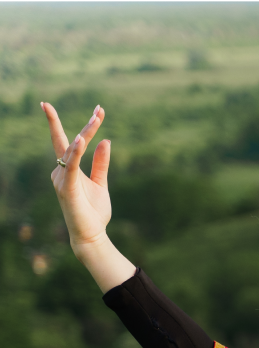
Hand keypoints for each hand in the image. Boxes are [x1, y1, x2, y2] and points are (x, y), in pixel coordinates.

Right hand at [43, 102, 111, 250]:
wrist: (91, 235)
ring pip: (71, 150)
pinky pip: (70, 166)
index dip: (85, 126)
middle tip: (99, 109)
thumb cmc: (93, 211)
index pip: (70, 141)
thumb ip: (101, 163)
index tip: (99, 110)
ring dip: (84, 134)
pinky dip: (75, 152)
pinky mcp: (67, 188)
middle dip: (86, 125)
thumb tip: (106, 140)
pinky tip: (80, 139)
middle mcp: (60, 171)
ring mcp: (61, 179)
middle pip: (70, 141)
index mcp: (68, 169)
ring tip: (97, 118)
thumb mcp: (101, 183)